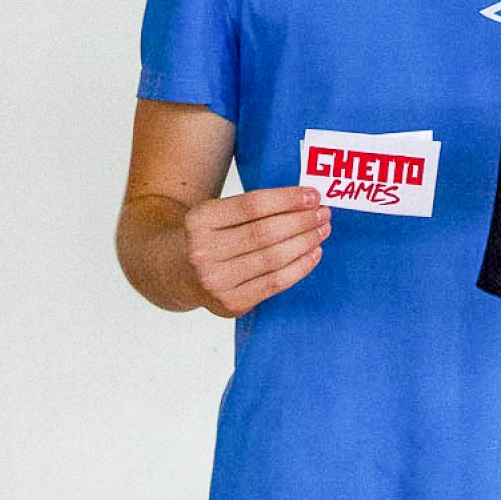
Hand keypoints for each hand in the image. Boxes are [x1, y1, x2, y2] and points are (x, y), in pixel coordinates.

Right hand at [183, 186, 331, 317]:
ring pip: (273, 258)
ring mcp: (215, 281)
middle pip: (265, 233)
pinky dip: (300, 267)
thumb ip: (253, 207)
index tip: (313, 195)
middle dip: (302, 221)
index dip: (287, 199)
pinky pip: (275, 283)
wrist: (176, 272)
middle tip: (324, 212)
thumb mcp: (216, 213)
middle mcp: (203, 252)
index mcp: (200, 220)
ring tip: (322, 230)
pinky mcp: (230, 304)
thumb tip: (305, 201)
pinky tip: (313, 253)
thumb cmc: (209, 237)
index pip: (252, 205)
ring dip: (305, 242)